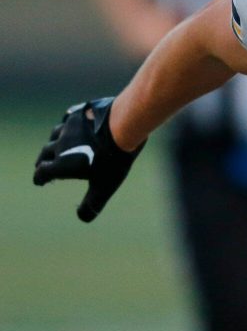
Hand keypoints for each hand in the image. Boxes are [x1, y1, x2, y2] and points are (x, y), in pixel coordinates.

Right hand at [33, 98, 144, 222]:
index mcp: (62, 163)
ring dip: (54, 142)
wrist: (124, 126)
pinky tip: (70, 124)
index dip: (40, 178)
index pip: (42, 172)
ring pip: (55, 134)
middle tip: (42, 165)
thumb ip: (92, 204)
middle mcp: (60, 143)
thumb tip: (83, 218)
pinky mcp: (81, 112)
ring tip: (56, 146)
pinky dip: (66, 124)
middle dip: (42, 160)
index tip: (39, 181)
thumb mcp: (105, 187)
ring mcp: (70, 126)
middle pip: (45, 152)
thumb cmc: (113, 159)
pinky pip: (68, 118)